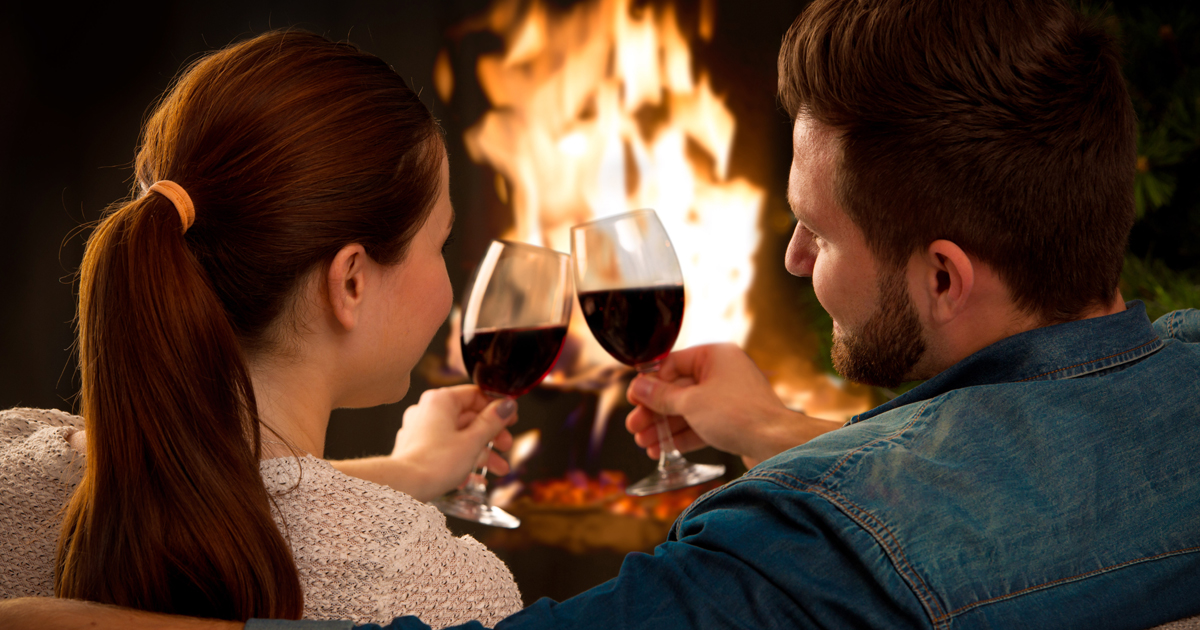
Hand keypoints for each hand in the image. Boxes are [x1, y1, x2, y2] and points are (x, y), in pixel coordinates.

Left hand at [330, 385, 515, 501]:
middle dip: (491, 436)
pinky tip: (475, 478)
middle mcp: (427, 411)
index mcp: (440, 401)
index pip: (475, 395)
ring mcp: (420, 430)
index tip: (510, 419)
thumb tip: (507, 405)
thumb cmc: (434, 463)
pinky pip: (445, 450)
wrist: (403, 487)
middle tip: (505, 446)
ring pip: (458, 436)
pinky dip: (462, 460)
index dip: (496, 407)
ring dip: (481, 452)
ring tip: (497, 470)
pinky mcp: (416, 449)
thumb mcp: (473, 441)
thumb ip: (493, 421)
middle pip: (468, 418)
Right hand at [625, 343, 839, 467]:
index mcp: (715, 355)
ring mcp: (728, 398)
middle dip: (654, 411)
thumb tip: (639, 386)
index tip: (633, 399)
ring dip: (664, 427)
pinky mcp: (733, 420)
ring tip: (644, 443)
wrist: (775, 444)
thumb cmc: (738, 415)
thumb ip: (662, 395)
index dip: (650, 383)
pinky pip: (701, 424)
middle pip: (678, 390)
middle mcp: (723, 372)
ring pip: (688, 410)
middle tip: (634, 426)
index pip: (673, 364)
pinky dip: (682, 436)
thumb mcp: (691, 403)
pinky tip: (662, 449)